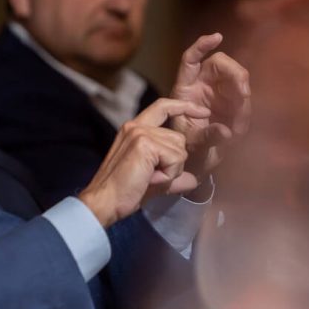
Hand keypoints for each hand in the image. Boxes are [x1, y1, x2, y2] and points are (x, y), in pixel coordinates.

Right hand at [80, 99, 210, 227]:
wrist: (105, 202)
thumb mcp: (155, 180)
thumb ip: (175, 175)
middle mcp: (136, 126)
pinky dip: (168, 175)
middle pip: (179, 138)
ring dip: (171, 170)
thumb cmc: (125, 192)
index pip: (163, 107)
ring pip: (180, 149)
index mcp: (135, 129)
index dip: (184, 106)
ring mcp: (140, 133)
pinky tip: (150, 179)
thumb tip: (195, 179)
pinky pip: (175, 159)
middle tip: (153, 176)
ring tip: (150, 178)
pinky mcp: (145, 143)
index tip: (202, 112)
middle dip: (174, 163)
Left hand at [170, 33, 250, 179]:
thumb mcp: (192, 144)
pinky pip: (243, 99)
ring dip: (243, 96)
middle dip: (235, 74)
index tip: (218, 37)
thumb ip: (206, 137)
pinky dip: (245, 112)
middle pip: (221, 65)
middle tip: (244, 95)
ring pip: (237, 79)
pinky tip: (239, 129)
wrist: (194, 162)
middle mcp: (203, 85)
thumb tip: (226, 131)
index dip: (202, 46)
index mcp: (184, 88)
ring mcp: (219, 92)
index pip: (191, 60)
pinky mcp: (233, 103)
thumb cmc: (187, 149)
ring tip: (240, 124)